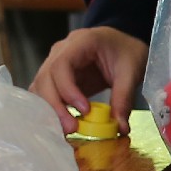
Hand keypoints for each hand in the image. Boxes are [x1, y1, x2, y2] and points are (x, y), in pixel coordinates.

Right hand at [29, 27, 149, 134]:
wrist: (122, 46)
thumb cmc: (126, 51)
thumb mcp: (131, 71)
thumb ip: (124, 98)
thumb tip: (119, 127)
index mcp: (80, 42)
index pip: (61, 65)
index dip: (68, 89)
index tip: (85, 110)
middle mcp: (60, 51)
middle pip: (45, 78)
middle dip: (55, 105)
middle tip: (71, 127)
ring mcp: (54, 63)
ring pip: (40, 87)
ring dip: (49, 109)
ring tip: (67, 129)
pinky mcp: (56, 78)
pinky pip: (45, 94)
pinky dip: (50, 109)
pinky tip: (63, 123)